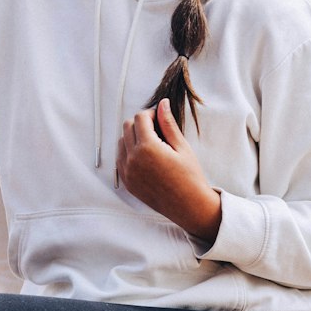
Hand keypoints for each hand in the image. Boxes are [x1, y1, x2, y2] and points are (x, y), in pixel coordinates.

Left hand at [116, 98, 221, 242]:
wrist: (188, 206)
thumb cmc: (190, 177)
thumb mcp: (181, 146)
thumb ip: (168, 124)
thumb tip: (162, 104)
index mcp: (148, 148)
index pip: (140, 118)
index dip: (151, 113)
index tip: (160, 117)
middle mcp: (133, 159)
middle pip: (127, 127)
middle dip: (141, 123)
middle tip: (157, 128)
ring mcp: (128, 172)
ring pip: (121, 142)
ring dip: (133, 137)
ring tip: (152, 143)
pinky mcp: (127, 182)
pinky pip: (120, 159)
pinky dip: (129, 152)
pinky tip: (145, 156)